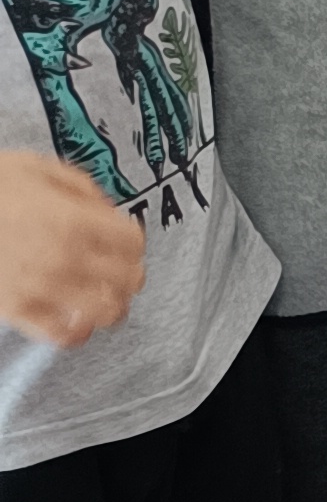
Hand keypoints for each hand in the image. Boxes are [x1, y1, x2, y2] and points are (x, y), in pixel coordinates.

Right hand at [0, 155, 140, 344]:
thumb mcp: (34, 166)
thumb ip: (80, 187)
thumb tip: (108, 210)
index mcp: (72, 219)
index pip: (132, 242)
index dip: (132, 238)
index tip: (122, 236)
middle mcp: (65, 258)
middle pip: (128, 279)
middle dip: (129, 271)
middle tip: (117, 266)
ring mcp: (43, 289)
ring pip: (108, 312)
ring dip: (112, 303)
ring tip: (101, 293)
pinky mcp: (19, 311)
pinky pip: (64, 336)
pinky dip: (78, 330)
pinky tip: (75, 317)